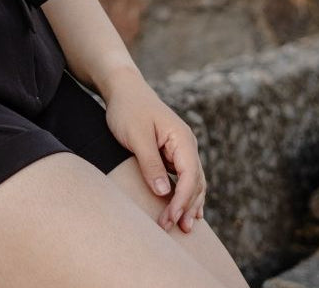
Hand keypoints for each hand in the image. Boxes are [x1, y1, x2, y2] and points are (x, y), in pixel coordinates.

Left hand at [99, 71, 206, 233]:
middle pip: (195, 182)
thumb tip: (163, 193)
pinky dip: (185, 195)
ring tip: (183, 228)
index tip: (170, 218)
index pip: (190, 176)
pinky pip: (183, 178)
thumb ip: (150, 163)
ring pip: (193, 182)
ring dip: (188, 204)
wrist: (123, 88)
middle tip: (172, 228)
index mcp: (182, 138)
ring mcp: (180, 149)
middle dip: (186, 206)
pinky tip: (185, 211)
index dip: (182, 200)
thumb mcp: (136, 136)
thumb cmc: (128, 109)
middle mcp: (186, 144)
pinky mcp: (171, 153)